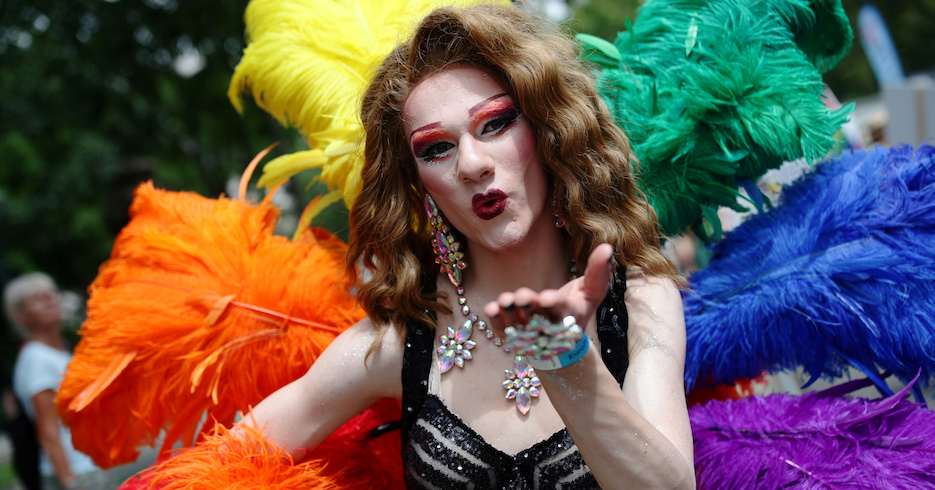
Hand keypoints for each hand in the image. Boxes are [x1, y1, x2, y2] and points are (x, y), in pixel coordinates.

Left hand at [483, 243, 613, 334]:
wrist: (560, 340)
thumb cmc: (577, 308)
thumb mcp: (592, 291)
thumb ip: (598, 271)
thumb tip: (607, 247)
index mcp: (571, 318)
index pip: (563, 312)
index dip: (554, 305)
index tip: (546, 298)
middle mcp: (550, 331)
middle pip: (539, 321)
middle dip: (530, 308)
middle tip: (522, 296)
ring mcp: (532, 337)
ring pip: (520, 328)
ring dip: (511, 314)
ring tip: (505, 300)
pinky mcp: (515, 338)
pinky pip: (504, 331)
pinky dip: (497, 321)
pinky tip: (492, 308)